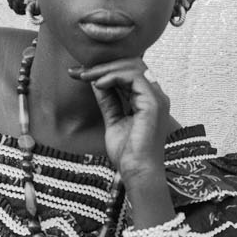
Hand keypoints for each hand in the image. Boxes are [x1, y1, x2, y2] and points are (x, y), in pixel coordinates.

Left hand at [70, 56, 169, 186]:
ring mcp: (157, 98)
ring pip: (132, 66)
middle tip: (79, 71)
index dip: (104, 70)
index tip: (80, 74)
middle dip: (103, 66)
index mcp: (148, 100)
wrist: (137, 171)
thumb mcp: (113, 120)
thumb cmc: (128, 153)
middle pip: (131, 65)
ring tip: (86, 76)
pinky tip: (98, 84)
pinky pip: (133, 77)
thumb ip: (108, 100)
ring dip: (105, 69)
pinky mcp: (153, 102)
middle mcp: (156, 96)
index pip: (128, 73)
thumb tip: (96, 81)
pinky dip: (113, 76)